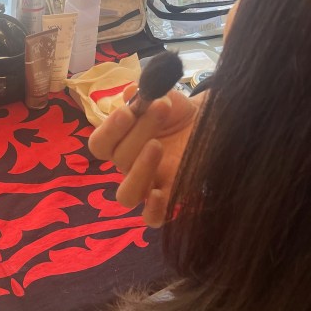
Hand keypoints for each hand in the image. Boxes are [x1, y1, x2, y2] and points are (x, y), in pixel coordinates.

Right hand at [88, 87, 201, 226]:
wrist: (210, 123)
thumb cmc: (178, 112)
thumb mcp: (166, 96)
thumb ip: (149, 93)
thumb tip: (131, 91)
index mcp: (121, 141)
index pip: (99, 144)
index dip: (110, 128)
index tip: (129, 109)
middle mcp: (129, 166)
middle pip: (119, 159)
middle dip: (139, 130)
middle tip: (161, 107)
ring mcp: (149, 185)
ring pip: (126, 195)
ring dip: (139, 169)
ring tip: (157, 145)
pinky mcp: (171, 198)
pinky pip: (152, 218)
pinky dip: (152, 210)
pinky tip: (159, 194)